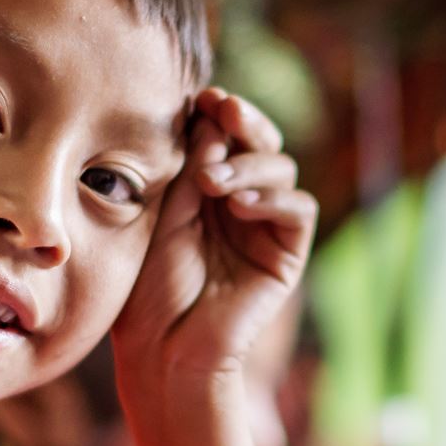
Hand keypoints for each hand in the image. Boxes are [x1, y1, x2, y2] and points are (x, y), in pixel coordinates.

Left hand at [113, 89, 316, 386]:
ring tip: (214, 181)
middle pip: (261, 141)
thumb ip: (189, 166)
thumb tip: (210, 111)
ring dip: (250, 164)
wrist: (161, 348)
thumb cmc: (146, 286)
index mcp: (205, 186)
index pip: (226, 132)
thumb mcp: (161, 212)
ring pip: (282, 167)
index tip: (204, 97)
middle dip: (246, 120)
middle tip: (225, 110)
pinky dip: (274, 198)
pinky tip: (241, 205)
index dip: (220, 111)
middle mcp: (240, 199)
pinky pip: (299, 210)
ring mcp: (265, 225)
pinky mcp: (286, 254)